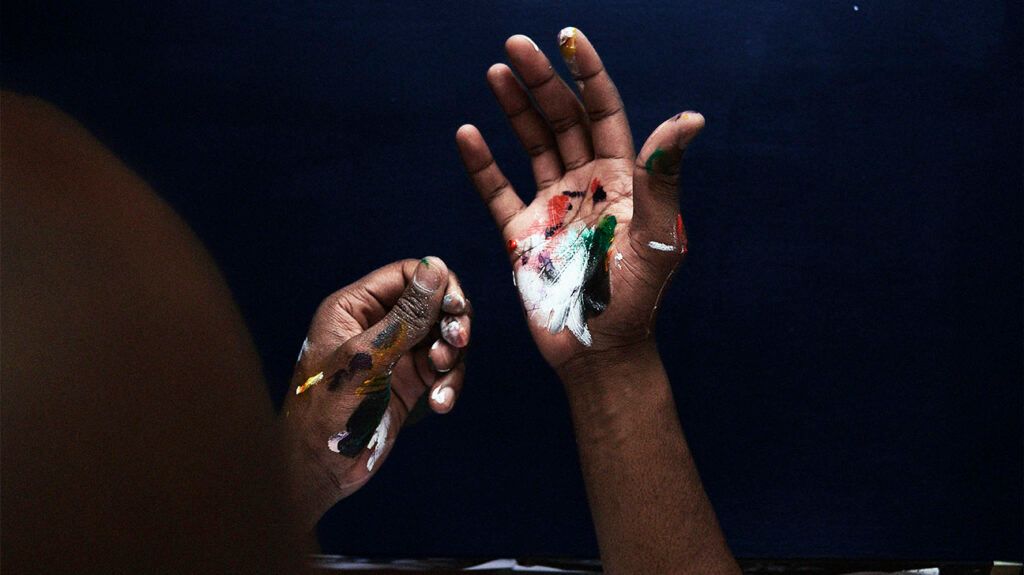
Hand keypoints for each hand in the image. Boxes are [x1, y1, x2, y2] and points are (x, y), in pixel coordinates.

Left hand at [281, 257, 470, 522]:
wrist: (318, 472)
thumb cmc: (327, 412)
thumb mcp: (368, 359)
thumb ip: (406, 315)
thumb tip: (436, 267)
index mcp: (355, 307)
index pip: (408, 275)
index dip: (439, 286)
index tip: (456, 310)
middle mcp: (377, 325)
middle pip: (433, 303)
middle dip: (450, 322)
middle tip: (457, 343)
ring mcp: (395, 354)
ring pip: (443, 338)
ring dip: (451, 358)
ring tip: (442, 378)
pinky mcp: (409, 383)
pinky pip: (442, 370)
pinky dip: (448, 383)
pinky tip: (441, 404)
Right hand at [456, 28, 703, 373]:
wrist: (597, 351)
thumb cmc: (635, 298)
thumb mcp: (656, 236)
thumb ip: (663, 177)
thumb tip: (690, 118)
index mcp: (622, 178)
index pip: (603, 112)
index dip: (587, 73)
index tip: (568, 37)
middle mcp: (586, 183)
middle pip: (561, 119)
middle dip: (541, 81)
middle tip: (515, 46)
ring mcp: (552, 205)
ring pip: (530, 144)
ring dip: (514, 109)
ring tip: (496, 72)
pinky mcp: (520, 233)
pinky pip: (497, 190)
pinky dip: (482, 163)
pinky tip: (467, 133)